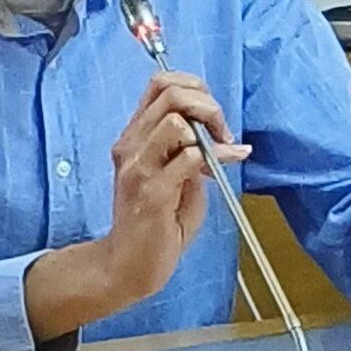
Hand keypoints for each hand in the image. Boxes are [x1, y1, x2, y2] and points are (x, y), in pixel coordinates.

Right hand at [103, 71, 251, 301]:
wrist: (128, 267)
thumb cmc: (155, 224)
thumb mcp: (175, 176)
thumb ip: (189, 149)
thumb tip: (218, 134)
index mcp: (135, 135)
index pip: (160, 82)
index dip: (193, 86)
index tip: (212, 113)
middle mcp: (131, 144)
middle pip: (170, 92)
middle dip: (207, 105)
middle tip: (222, 132)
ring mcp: (138, 166)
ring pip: (176, 120)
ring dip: (207, 130)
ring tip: (219, 153)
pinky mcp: (151, 191)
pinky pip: (188, 157)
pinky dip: (211, 158)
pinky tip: (218, 170)